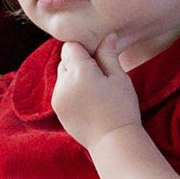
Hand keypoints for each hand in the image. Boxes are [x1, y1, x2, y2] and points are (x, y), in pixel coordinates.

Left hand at [49, 33, 144, 150]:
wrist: (113, 142)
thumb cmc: (122, 108)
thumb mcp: (119, 78)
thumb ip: (108, 55)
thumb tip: (107, 36)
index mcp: (78, 72)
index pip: (71, 47)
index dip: (85, 50)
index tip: (99, 61)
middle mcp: (63, 83)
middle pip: (65, 61)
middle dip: (79, 63)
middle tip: (100, 77)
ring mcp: (57, 98)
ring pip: (62, 76)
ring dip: (74, 78)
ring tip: (94, 91)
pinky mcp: (57, 110)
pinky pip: (61, 92)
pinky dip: (71, 92)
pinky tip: (88, 102)